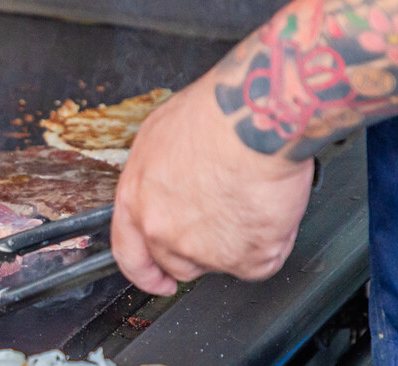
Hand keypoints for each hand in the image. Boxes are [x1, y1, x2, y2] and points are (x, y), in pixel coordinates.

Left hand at [111, 71, 313, 294]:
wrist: (252, 121)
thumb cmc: (211, 117)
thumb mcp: (157, 139)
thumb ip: (155, 178)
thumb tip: (164, 187)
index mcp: (135, 200)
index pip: (130, 254)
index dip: (145, 272)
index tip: (157, 279)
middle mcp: (162, 231)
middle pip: (176, 263)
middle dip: (197, 248)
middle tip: (219, 218)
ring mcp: (203, 250)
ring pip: (220, 261)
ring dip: (233, 241)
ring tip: (245, 197)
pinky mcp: (246, 260)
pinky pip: (258, 260)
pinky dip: (268, 239)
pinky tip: (265, 207)